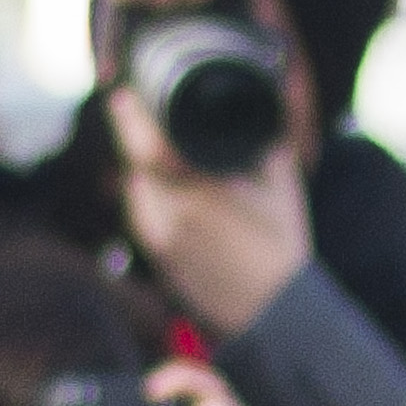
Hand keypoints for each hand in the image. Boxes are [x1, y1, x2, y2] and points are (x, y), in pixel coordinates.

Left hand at [109, 87, 309, 337]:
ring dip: (141, 169)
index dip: (128, 114)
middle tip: (137, 113)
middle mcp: (169, 216)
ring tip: (160, 153)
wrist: (277, 313)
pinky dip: (149, 198)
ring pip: (134, 191)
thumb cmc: (282, 245)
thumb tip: (260, 102)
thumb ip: (263, 137)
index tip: (123, 92)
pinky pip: (143, 217)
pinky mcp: (159, 262)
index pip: (145, 144)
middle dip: (134, 138)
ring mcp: (160, 243)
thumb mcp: (281, 180)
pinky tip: (168, 191)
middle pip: (133, 165)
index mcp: (198, 191)